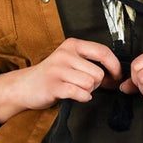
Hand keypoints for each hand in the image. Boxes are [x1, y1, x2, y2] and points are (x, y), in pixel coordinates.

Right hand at [0, 38, 121, 123]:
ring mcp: (58, 70)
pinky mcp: (53, 85)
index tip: (117, 76)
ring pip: (90, 84)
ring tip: (76, 89)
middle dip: (97, 84)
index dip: (115, 67)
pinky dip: (82, 98)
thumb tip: (116, 75)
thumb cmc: (52, 75)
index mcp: (72, 45)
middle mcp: (65, 54)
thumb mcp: (71, 60)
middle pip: (98, 73)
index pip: (103, 52)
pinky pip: (80, 93)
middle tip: (85, 85)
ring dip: (88, 91)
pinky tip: (75, 96)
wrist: (25, 86)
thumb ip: (91, 62)